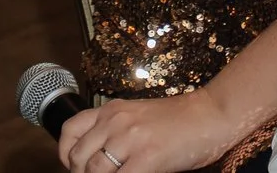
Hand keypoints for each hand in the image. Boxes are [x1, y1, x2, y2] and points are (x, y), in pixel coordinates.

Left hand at [58, 91, 238, 172]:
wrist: (210, 115)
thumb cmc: (179, 120)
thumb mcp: (138, 116)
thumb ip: (115, 129)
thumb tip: (94, 159)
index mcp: (112, 109)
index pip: (69, 131)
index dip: (66, 154)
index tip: (74, 167)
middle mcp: (116, 121)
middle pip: (79, 158)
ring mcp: (130, 139)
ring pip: (93, 171)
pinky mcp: (147, 158)